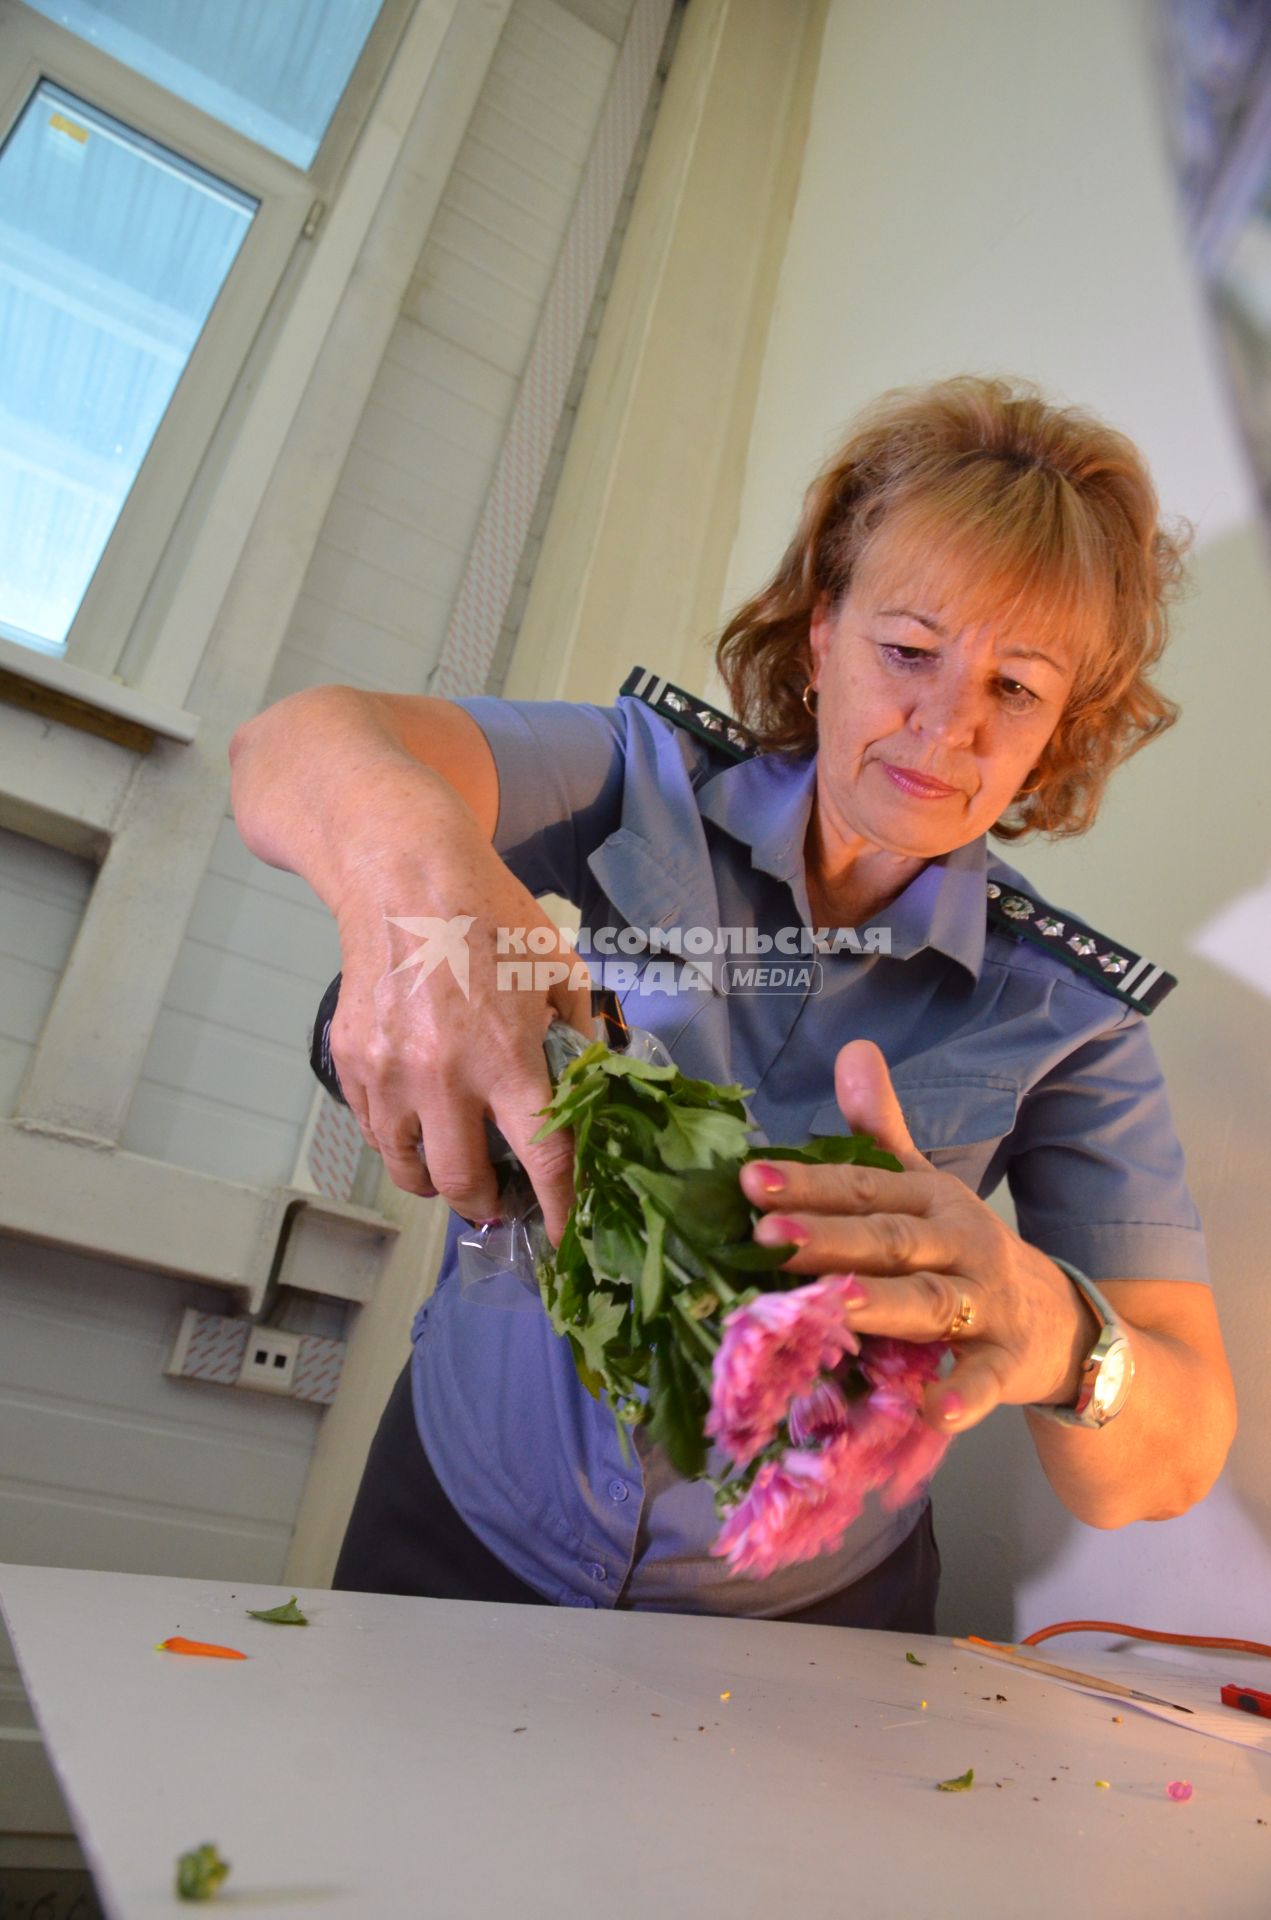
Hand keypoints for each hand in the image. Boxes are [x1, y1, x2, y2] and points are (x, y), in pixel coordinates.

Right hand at [329, 831, 591, 1241]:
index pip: (542, 1159)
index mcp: (506, 1057)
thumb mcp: (559, 969)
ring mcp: (389, 1075)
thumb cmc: (491, 918)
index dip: (560, 1209)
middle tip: (499, 1200)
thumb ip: (580, 1034)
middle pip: (463, 1184)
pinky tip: (420, 1120)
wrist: (403, 877)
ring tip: (455, 1167)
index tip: (566, 1238)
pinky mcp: (352, 1063)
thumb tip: (592, 1087)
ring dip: (436, 1182)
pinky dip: (399, 1141)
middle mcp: (442, 1077)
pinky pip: (375, 1132)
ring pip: (408, 1170)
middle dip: (487, 1205)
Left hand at [738, 1040, 1090, 1433]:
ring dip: (881, 1303)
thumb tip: (852, 1048)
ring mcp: (986, 1302)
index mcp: (930, 1200)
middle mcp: (958, 1243)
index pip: (862, 1187)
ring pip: (930, 1299)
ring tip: (831, 1302)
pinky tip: (932, 1410)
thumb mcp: (925, 1189)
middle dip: (828, 1237)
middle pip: (888, 1239)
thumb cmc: (965, 1252)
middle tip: (764, 1238)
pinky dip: (962, 1394)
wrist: (1061, 1322)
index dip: (807, 1183)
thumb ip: (880, 1130)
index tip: (748, 1180)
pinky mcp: (1009, 1359)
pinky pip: (985, 1377)